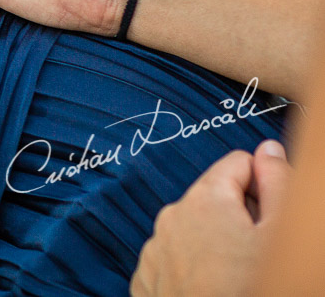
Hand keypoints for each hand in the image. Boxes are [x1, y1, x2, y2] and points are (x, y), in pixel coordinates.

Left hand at [131, 140, 290, 295]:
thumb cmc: (253, 291)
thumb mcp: (283, 234)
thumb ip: (279, 183)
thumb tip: (268, 150)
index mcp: (204, 199)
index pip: (239, 164)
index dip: (266, 187)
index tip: (274, 217)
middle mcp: (171, 218)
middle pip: (216, 199)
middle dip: (242, 219)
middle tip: (261, 255)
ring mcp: (155, 252)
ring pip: (195, 231)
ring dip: (217, 245)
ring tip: (239, 278)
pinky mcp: (148, 282)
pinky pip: (177, 261)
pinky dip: (196, 270)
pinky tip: (215, 289)